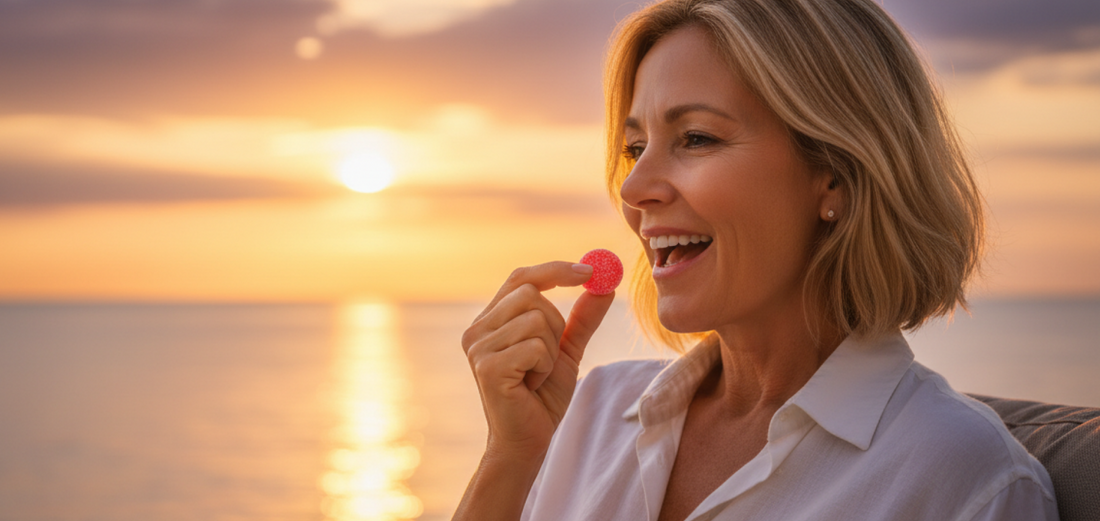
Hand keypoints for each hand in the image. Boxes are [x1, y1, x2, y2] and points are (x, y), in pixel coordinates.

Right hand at [461, 261, 614, 456]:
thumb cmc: (541, 397)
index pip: (521, 277)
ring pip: (536, 319)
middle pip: (532, 294)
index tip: (590, 271)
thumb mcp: (566, 351)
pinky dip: (544, 367)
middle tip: (548, 356)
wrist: (527, 440)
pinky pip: (535, 347)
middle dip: (554, 324)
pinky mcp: (488, 366)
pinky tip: (531, 386)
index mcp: (491, 320)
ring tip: (536, 375)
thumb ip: (581, 319)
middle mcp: (478, 329)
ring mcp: (479, 347)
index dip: (555, 270)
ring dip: (549, 350)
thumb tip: (604, 287)